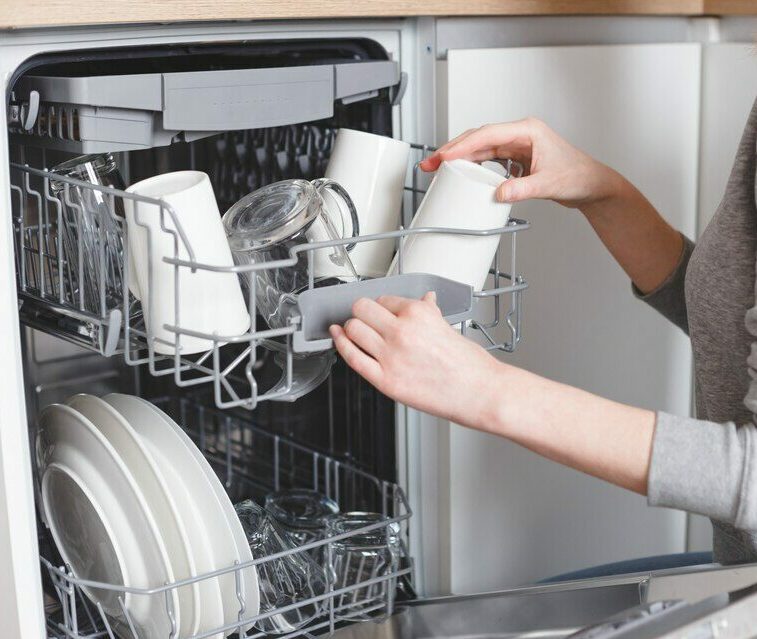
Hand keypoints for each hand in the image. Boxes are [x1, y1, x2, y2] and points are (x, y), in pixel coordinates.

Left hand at [329, 292, 502, 428]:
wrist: (480, 392)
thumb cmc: (470, 364)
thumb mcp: (449, 326)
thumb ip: (430, 312)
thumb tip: (425, 300)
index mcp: (418, 313)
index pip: (384, 299)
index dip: (382, 306)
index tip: (380, 310)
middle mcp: (401, 330)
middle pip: (361, 309)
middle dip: (362, 312)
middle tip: (365, 319)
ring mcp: (391, 355)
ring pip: (353, 329)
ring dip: (351, 328)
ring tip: (357, 332)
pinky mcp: (385, 379)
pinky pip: (352, 357)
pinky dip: (341, 345)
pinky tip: (338, 338)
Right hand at [419, 118, 622, 208]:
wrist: (590, 184)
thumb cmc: (578, 176)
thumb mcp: (548, 184)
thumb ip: (522, 189)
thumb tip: (498, 193)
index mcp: (528, 131)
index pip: (487, 135)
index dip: (463, 146)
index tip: (445, 156)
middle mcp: (520, 134)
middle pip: (478, 138)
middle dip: (453, 150)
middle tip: (431, 163)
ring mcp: (517, 146)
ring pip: (480, 148)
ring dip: (459, 158)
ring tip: (438, 168)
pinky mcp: (516, 158)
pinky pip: (488, 159)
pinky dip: (472, 166)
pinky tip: (461, 173)